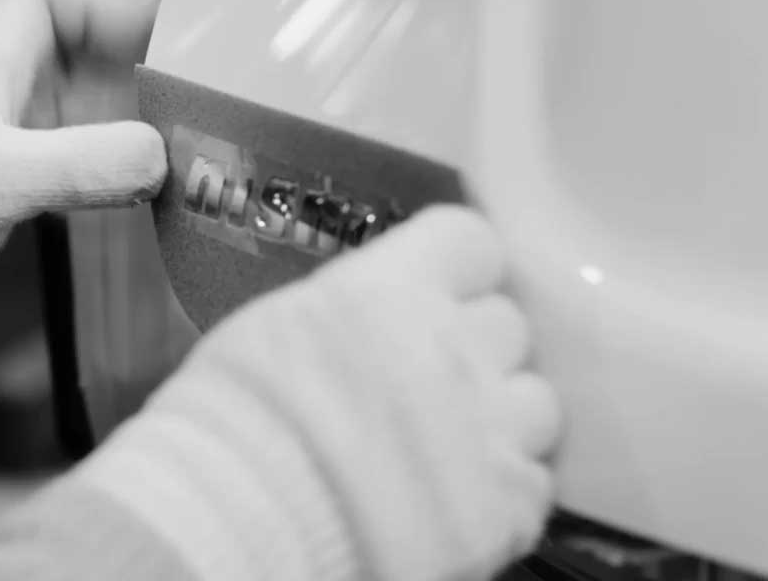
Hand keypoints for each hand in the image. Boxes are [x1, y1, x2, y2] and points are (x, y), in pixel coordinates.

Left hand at [0, 0, 209, 379]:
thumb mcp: (2, 178)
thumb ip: (87, 163)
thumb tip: (157, 157)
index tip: (150, 25)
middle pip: (63, 55)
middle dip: (120, 67)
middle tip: (180, 92)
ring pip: (59, 113)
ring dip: (109, 125)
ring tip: (168, 145)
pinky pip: (49, 166)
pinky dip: (88, 172)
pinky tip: (123, 197)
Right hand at [75, 207, 561, 580]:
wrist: (234, 525)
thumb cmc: (231, 424)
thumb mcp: (276, 328)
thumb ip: (348, 309)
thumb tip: (372, 313)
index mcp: (393, 291)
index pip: (472, 243)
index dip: (455, 271)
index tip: (435, 295)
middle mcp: (455, 350)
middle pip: (507, 324)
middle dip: (473, 349)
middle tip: (427, 384)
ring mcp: (489, 432)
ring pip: (536, 404)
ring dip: (499, 420)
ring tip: (449, 450)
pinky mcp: (504, 509)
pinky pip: (534, 484)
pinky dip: (501, 493)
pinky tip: (452, 502)